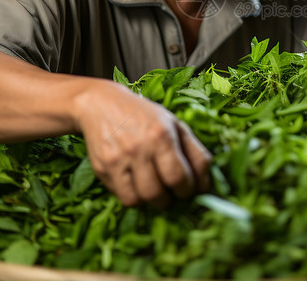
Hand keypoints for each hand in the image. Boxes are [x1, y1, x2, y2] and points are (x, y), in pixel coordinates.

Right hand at [74, 80, 211, 207]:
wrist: (101, 104)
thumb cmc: (144, 115)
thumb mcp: (174, 124)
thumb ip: (194, 151)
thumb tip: (205, 183)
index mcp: (160, 135)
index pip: (179, 177)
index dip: (189, 190)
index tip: (190, 190)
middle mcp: (137, 148)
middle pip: (158, 193)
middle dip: (171, 200)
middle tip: (173, 194)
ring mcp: (116, 160)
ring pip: (138, 200)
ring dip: (152, 202)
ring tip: (156, 191)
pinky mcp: (101, 168)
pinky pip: (121, 196)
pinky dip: (134, 197)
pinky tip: (138, 185)